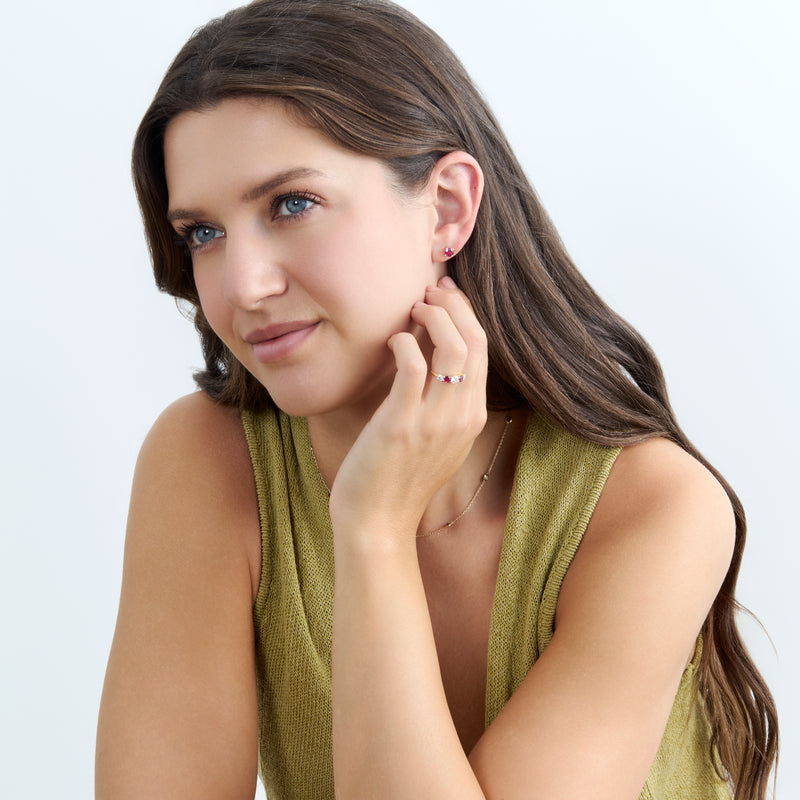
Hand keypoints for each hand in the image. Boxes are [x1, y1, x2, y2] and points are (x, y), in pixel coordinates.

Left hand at [328, 275, 488, 546]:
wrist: (377, 523)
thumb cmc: (398, 480)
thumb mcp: (435, 440)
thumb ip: (440, 402)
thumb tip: (427, 352)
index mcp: (472, 418)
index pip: (482, 351)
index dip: (466, 315)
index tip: (446, 296)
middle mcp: (461, 417)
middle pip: (474, 342)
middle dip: (454, 306)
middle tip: (429, 291)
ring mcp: (434, 422)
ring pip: (452, 349)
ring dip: (434, 317)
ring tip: (414, 306)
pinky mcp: (401, 425)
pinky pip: (412, 368)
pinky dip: (405, 343)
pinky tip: (393, 339)